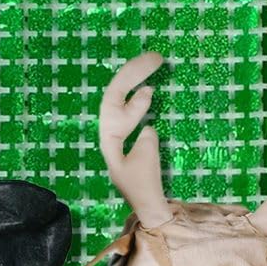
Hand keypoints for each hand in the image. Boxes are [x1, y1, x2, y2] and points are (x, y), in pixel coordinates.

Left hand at [99, 51, 169, 228]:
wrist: (149, 209)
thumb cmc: (144, 190)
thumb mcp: (146, 165)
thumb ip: (146, 143)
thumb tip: (147, 129)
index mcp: (109, 137)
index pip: (115, 99)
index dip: (132, 80)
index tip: (153, 67)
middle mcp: (111, 132)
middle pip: (117, 93)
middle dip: (135, 72)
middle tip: (157, 56)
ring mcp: (121, 135)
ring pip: (124, 100)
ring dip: (137, 82)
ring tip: (154, 66)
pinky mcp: (131, 141)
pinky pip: (131, 113)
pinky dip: (139, 102)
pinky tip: (149, 94)